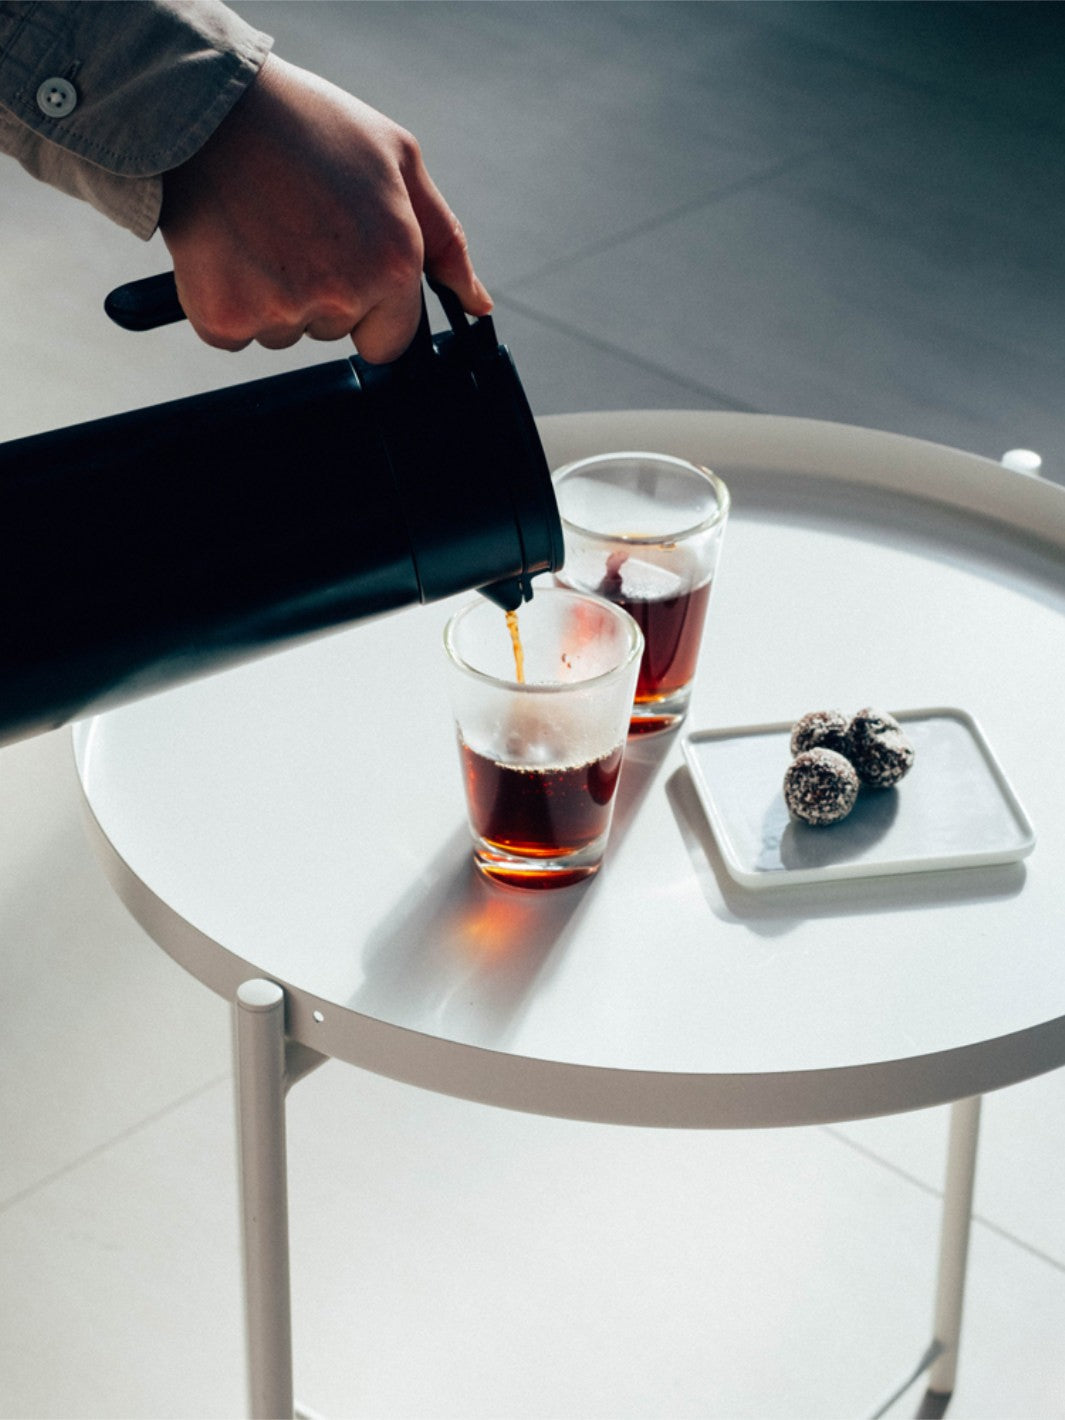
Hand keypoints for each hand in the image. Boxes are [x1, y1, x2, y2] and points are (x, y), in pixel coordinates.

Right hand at [158, 54, 491, 360]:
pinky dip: (224, 299)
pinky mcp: (224, 317)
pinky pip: (231, 334)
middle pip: (333, 332)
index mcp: (394, 263)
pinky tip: (227, 246)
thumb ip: (445, 241)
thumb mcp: (398, 160)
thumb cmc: (305, 124)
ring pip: (282, 333)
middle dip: (318, 293)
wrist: (205, 104)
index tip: (342, 265)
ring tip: (259, 226)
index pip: (391, 341)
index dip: (369, 308)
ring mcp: (281, 310)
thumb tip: (476, 304)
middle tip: (293, 226)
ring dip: (270, 294)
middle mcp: (342, 294)